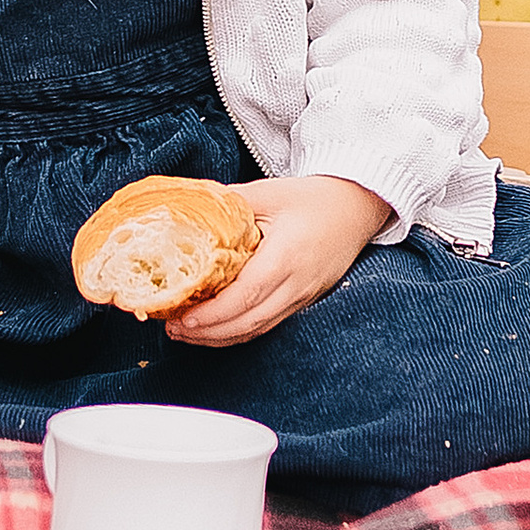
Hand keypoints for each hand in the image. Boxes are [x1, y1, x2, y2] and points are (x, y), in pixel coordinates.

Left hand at [160, 175, 388, 347]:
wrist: (356, 208)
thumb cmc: (312, 198)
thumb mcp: (268, 192)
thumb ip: (228, 201)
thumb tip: (186, 204)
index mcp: (286, 256)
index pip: (247, 295)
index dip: (213, 313)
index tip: (184, 318)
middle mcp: (296, 284)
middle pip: (250, 322)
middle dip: (208, 333)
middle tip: (173, 328)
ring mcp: (302, 297)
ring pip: (258, 329)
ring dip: (220, 337)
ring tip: (185, 334)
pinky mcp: (303, 302)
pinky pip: (268, 324)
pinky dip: (238, 331)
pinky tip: (214, 328)